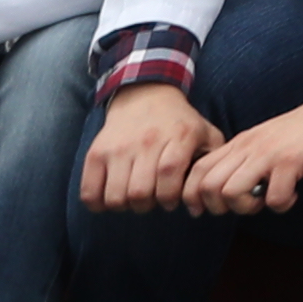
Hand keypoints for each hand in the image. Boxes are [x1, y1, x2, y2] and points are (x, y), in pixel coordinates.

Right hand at [82, 85, 216, 212]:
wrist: (145, 95)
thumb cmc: (180, 124)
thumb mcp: (206, 133)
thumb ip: (212, 163)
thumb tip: (203, 204)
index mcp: (179, 136)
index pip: (169, 175)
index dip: (169, 196)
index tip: (171, 201)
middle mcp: (147, 140)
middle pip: (139, 191)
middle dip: (147, 206)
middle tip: (151, 200)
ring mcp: (119, 146)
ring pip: (116, 196)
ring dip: (125, 206)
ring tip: (133, 197)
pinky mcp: (96, 152)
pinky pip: (90, 192)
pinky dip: (99, 203)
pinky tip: (112, 195)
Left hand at [188, 103, 302, 216]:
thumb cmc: (297, 133)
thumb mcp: (260, 141)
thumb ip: (242, 160)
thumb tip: (226, 191)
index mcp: (238, 144)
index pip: (198, 171)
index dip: (193, 196)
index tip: (206, 209)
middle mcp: (248, 148)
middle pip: (208, 187)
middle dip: (220, 208)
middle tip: (243, 206)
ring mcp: (268, 154)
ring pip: (232, 193)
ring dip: (247, 208)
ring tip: (265, 201)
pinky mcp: (291, 162)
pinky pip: (274, 197)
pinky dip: (282, 205)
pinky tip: (292, 196)